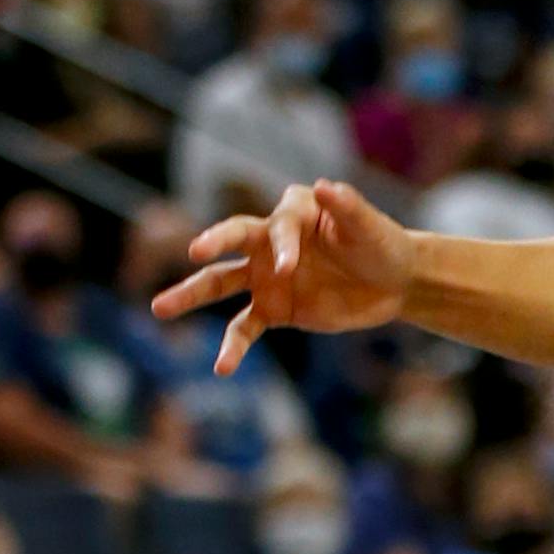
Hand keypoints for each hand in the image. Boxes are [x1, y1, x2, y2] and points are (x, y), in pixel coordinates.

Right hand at [152, 180, 409, 375]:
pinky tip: (221, 367)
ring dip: (191, 294)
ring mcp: (267, 277)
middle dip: (213, 243)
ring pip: (221, 283)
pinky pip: (244, 327)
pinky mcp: (274, 309)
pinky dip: (232, 347)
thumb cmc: (381, 243)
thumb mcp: (368, 227)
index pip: (277, 226)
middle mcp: (272, 243)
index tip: (289, 266)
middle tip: (194, 250)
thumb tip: (322, 185)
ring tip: (159, 307)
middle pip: (232, 241)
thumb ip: (346, 207)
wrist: (393, 282)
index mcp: (295, 215)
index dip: (282, 244)